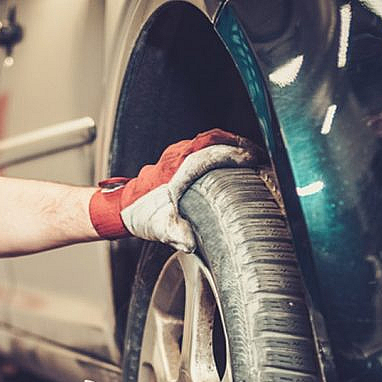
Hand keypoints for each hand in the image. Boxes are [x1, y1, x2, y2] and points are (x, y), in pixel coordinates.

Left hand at [88, 129, 263, 251]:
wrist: (121, 208)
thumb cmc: (141, 215)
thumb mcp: (160, 228)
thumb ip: (176, 234)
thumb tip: (190, 242)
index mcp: (177, 170)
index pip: (211, 154)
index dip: (236, 156)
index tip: (255, 161)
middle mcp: (177, 156)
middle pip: (214, 139)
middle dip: (240, 145)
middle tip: (261, 156)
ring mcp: (176, 152)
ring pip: (209, 138)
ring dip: (231, 144)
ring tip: (251, 156)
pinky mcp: (176, 155)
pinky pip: (202, 143)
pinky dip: (220, 147)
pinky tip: (229, 160)